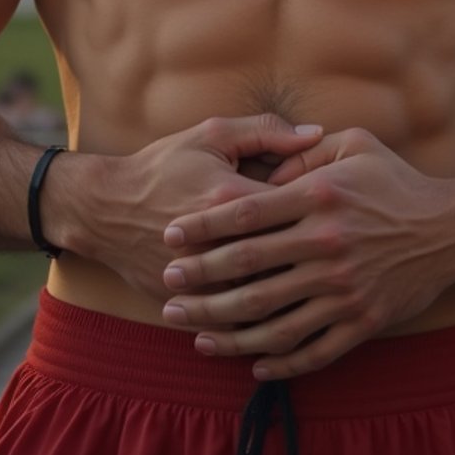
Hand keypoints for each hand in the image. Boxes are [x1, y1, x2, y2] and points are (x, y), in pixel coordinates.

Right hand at [86, 114, 321, 301]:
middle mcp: (219, 243)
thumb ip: (267, 131)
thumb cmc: (165, 165)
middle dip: (319, 260)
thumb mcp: (212, 134)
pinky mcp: (190, 302)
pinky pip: (236, 322)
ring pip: (265, 301)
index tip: (343, 211)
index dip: (324, 210)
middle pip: (286, 260)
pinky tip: (290, 320)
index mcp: (230, 197)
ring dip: (298, 300)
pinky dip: (264, 324)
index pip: (294, 208)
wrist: (107, 209)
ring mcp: (203, 279)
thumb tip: (317, 134)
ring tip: (327, 295)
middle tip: (347, 258)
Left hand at [161, 127, 454, 378]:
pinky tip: (253, 364)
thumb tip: (265, 169)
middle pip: (248, 268)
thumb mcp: (355, 145)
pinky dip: (279, 361)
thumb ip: (305, 151)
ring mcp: (343, 289)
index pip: (246, 213)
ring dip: (226, 328)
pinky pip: (312, 349)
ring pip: (272, 317)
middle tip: (169, 285)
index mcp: (320, 198)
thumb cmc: (397, 182)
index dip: (203, 226)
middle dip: (201, 279)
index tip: (171, 236)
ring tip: (194, 332)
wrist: (452, 230)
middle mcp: (326, 245)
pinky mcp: (362, 322)